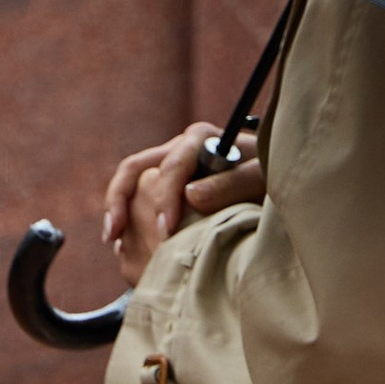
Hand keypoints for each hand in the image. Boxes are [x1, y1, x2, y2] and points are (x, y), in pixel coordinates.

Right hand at [101, 122, 267, 286]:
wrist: (274, 184)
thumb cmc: (271, 178)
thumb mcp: (262, 179)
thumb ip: (232, 184)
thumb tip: (190, 196)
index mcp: (200, 139)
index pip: (171, 165)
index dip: (165, 198)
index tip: (165, 230)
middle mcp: (178, 149)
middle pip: (136, 168)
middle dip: (124, 201)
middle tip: (120, 235)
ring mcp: (167, 168)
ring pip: (129, 181)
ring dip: (115, 208)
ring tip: (111, 238)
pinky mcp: (163, 188)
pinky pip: (132, 198)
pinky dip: (124, 219)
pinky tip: (121, 244)